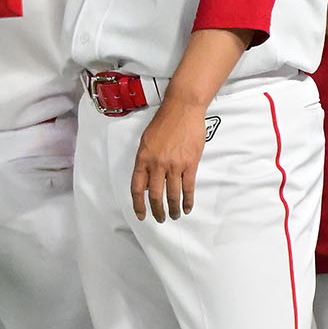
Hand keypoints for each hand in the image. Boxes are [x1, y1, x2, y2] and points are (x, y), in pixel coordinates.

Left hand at [130, 97, 207, 221]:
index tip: (141, 215)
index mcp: (143, 158)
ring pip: (172, 194)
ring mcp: (174, 165)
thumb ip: (144, 162)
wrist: (182, 109)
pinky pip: (188, 188)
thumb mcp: (146, 141)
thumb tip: (146, 182)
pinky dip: (188, 200)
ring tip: (175, 216)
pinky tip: (187, 207)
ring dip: (173, 209)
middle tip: (160, 219)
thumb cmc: (164, 123)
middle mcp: (157, 164)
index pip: (137, 188)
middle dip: (157, 211)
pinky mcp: (190, 164)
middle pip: (155, 195)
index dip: (138, 204)